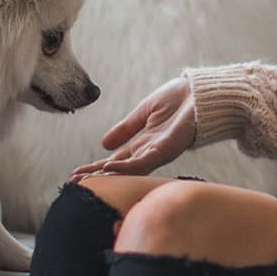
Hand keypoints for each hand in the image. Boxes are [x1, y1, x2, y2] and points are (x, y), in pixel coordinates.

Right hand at [69, 76, 196, 179]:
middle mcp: (150, 152)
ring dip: (108, 174)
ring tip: (87, 178)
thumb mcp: (144, 112)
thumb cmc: (180, 100)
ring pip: (129, 169)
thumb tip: (103, 143)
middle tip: (73, 182)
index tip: (76, 174)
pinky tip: (111, 166)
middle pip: (119, 168)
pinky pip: (145, 161)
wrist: (203, 93)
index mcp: (144, 143)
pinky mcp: (168, 148)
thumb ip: (126, 128)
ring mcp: (159, 152)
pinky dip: (127, 165)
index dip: (96, 167)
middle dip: (97, 175)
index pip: (116, 160)